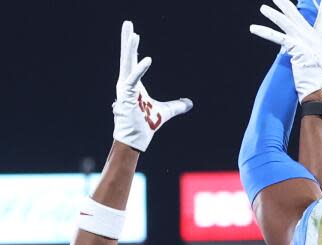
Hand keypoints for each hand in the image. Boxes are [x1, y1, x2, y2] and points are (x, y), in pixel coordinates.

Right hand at [112, 21, 191, 151]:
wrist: (135, 139)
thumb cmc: (146, 124)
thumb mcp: (166, 111)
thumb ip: (177, 106)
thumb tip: (189, 103)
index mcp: (133, 84)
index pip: (133, 61)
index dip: (134, 48)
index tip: (134, 34)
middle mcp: (127, 83)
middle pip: (127, 57)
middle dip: (127, 39)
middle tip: (128, 22)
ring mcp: (125, 88)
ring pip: (128, 63)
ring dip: (130, 48)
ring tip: (134, 33)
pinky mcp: (128, 94)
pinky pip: (134, 78)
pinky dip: (141, 68)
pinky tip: (148, 58)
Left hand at [251, 0, 321, 101]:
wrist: (317, 89)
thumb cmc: (316, 81)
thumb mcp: (317, 63)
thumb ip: (311, 54)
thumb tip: (303, 54)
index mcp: (320, 40)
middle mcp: (313, 37)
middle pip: (297, 15)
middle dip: (285, 4)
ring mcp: (304, 41)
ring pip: (285, 22)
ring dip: (272, 14)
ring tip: (262, 8)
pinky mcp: (296, 47)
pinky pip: (277, 37)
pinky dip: (264, 32)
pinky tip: (254, 28)